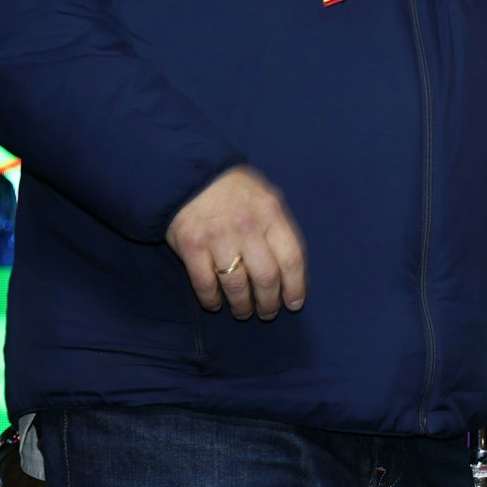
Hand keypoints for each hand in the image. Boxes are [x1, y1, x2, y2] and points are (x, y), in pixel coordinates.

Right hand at [166, 166, 306, 320]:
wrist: (190, 174)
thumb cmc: (234, 189)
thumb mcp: (265, 198)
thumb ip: (278, 228)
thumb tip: (292, 267)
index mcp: (271, 213)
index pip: (292, 258)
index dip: (296, 286)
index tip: (294, 303)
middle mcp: (248, 226)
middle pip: (266, 277)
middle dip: (269, 302)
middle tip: (268, 313)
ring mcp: (218, 237)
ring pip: (237, 285)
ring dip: (242, 306)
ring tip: (243, 312)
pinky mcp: (192, 246)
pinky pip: (205, 284)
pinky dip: (212, 300)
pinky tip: (215, 304)